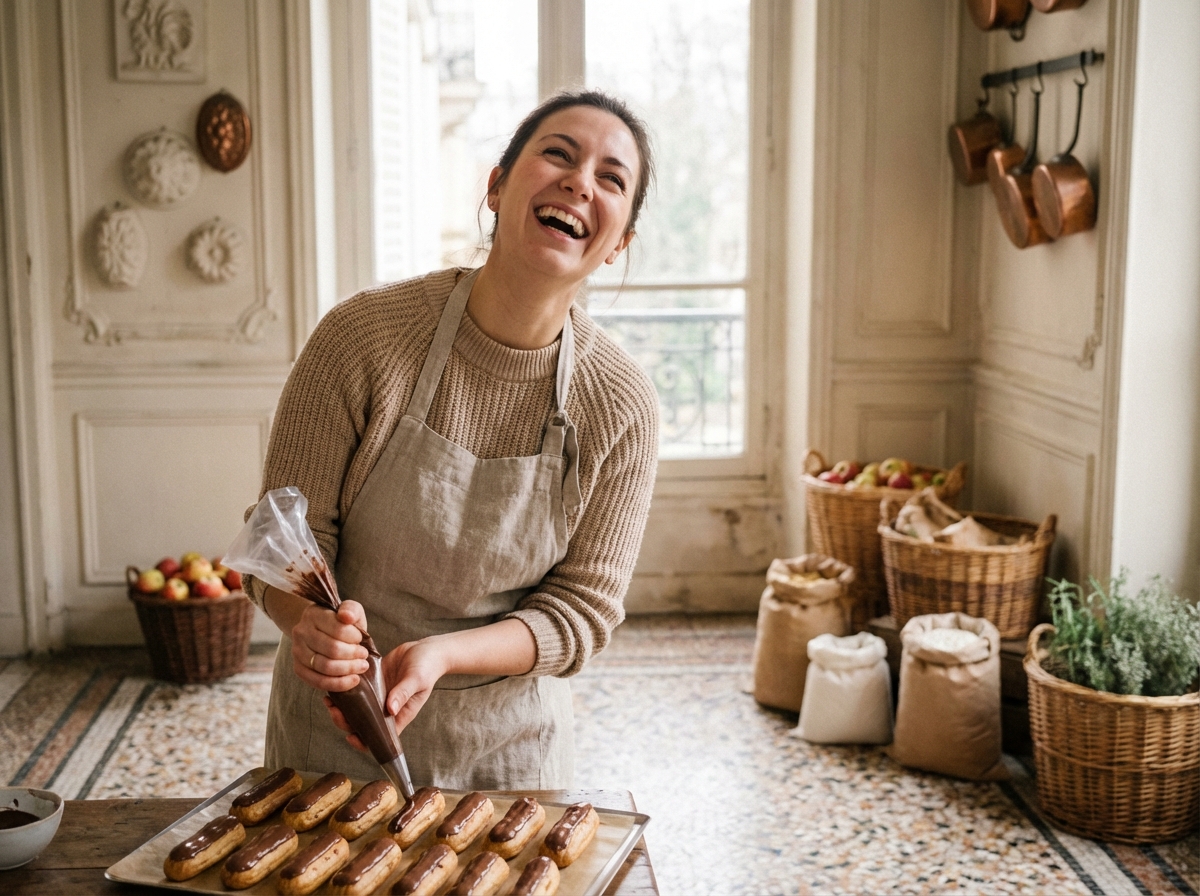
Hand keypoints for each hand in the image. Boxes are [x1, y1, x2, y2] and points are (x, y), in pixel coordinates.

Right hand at [291, 600, 369, 692]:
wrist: (320, 632)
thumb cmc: (340, 622)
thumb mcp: (350, 610)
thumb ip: (351, 609)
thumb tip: (346, 616)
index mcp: (313, 614)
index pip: (338, 629)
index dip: (354, 637)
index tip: (361, 639)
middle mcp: (301, 632)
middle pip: (332, 650)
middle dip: (353, 655)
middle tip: (364, 656)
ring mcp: (297, 651)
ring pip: (325, 667)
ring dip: (348, 669)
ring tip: (361, 667)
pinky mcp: (298, 669)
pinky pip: (318, 682)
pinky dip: (339, 684)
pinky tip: (352, 680)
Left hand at [323, 637, 448, 749]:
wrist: (427, 649)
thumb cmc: (428, 668)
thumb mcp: (418, 680)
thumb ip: (404, 693)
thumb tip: (390, 710)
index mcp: (398, 715)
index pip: (378, 738)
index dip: (362, 741)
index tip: (351, 736)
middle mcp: (385, 708)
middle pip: (360, 724)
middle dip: (344, 721)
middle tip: (334, 710)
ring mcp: (377, 695)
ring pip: (355, 708)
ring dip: (341, 707)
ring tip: (329, 698)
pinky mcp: (373, 681)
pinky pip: (356, 690)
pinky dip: (344, 689)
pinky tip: (336, 682)